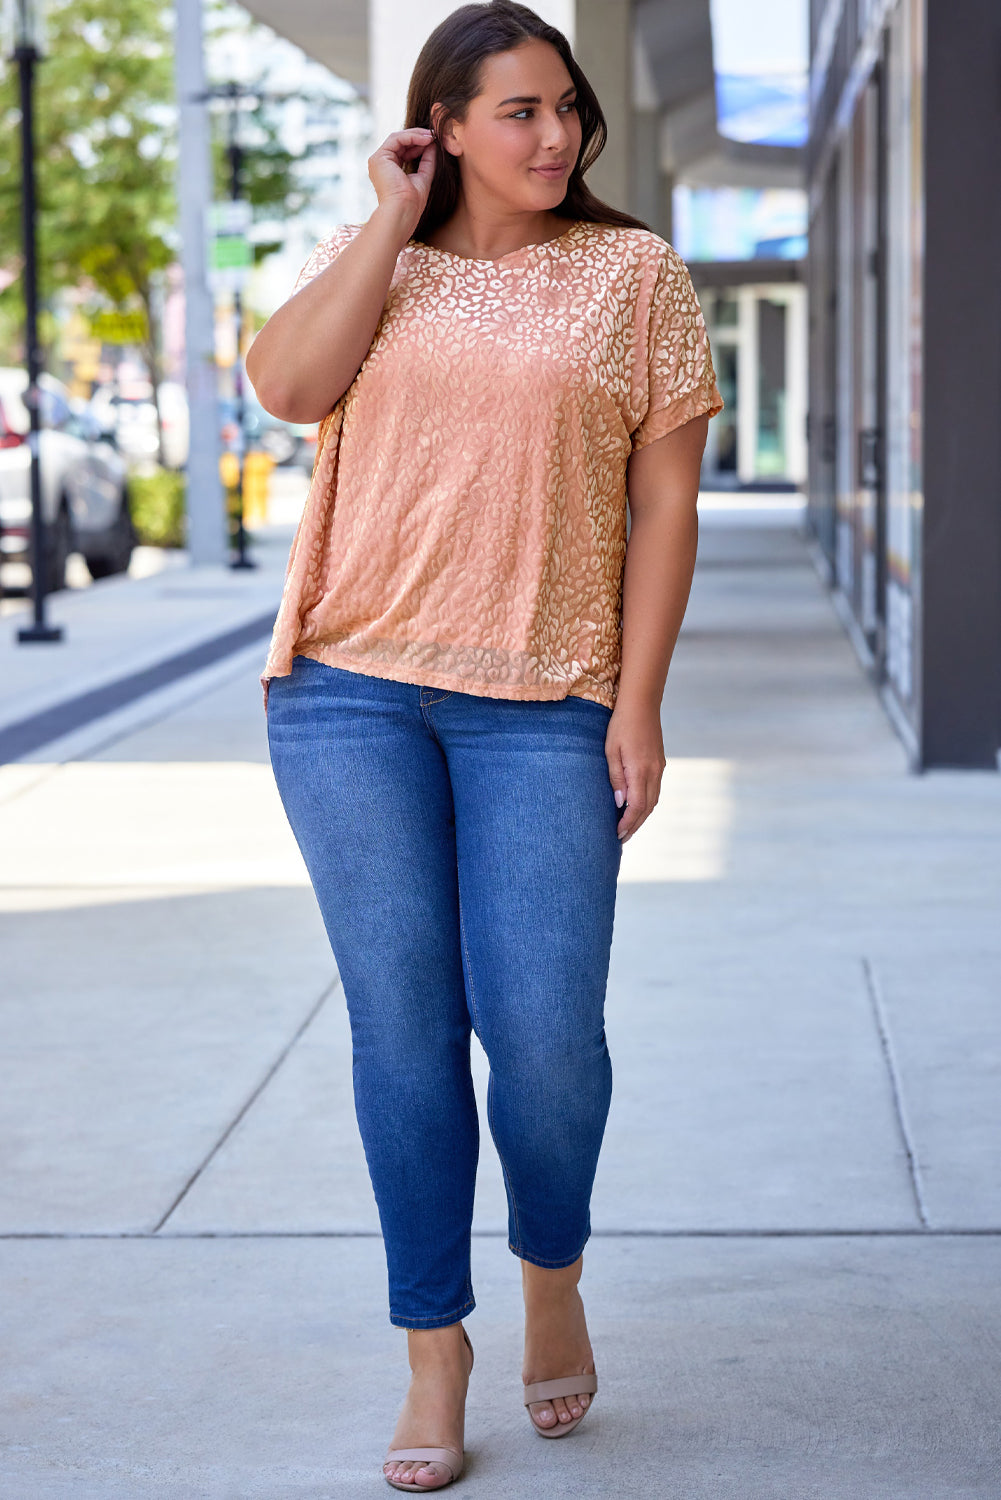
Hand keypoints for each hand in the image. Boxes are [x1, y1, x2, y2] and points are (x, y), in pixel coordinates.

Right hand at [368, 127, 437, 237]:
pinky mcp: (378, 158)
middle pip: (400, 142)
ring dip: (416, 135)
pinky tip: (426, 139)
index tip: (434, 142)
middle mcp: (381, 165)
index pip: (404, 150)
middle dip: (418, 137)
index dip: (419, 144)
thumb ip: (427, 161)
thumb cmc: (412, 203)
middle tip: (435, 135)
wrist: (403, 212)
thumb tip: (433, 144)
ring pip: (398, 138)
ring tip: (432, 137)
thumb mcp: (423, 177)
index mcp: (389, 171)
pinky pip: (396, 139)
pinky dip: (412, 137)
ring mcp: (378, 161)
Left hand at [605, 698, 666, 841]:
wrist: (642, 704)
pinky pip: (655, 790)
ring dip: (641, 816)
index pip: (637, 806)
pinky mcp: (660, 763)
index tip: (617, 834)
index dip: (628, 823)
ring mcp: (659, 768)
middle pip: (647, 808)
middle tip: (620, 838)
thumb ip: (615, 778)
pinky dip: (646, 803)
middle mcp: (654, 772)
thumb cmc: (621, 725)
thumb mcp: (611, 751)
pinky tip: (636, 807)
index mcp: (640, 770)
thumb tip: (620, 803)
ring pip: (653, 800)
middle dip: (634, 825)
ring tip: (627, 827)